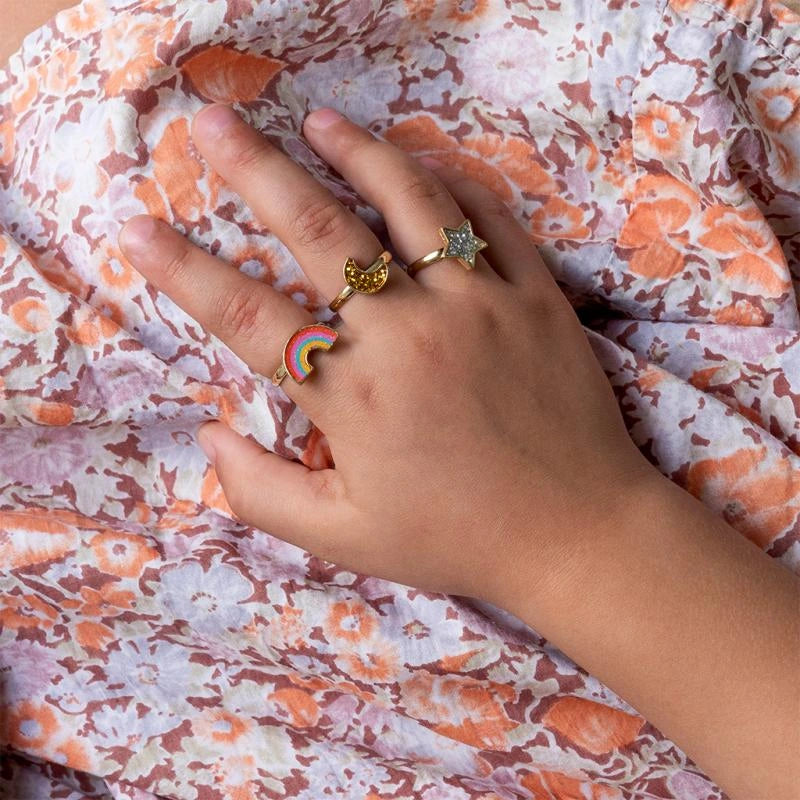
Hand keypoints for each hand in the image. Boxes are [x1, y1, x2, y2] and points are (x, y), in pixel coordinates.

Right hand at [118, 104, 653, 603]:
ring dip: (356, 154)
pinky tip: (425, 166)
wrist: (577, 534)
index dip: (182, 270)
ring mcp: (477, 306)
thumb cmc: (456, 538)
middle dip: (255, 170)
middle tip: (212, 122)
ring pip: (408, 204)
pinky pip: (491, 223)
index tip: (136, 228)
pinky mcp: (535, 298)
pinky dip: (455, 187)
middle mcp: (408, 333)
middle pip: (316, 232)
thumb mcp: (343, 538)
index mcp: (353, 394)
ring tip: (317, 122)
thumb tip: (207, 437)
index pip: (246, 317)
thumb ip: (262, 493)